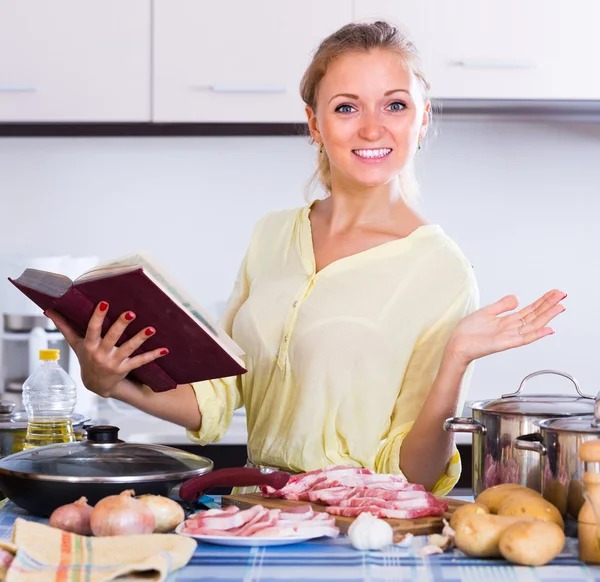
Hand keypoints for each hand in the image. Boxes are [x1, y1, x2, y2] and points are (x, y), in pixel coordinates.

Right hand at [44, 302, 168, 397]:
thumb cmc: (86, 358)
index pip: (92, 329)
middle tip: (131, 313)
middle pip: (112, 337)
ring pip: (129, 349)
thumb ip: (64, 326)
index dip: (98, 317)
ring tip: (152, 329)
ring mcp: (114, 362)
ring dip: (140, 339)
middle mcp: (101, 354)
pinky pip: (141, 361)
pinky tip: (165, 349)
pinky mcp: (126, 369)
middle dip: (121, 325)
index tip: (104, 303)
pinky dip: (153, 356)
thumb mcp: (74, 343)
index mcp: (89, 346)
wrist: (95, 384)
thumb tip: (49, 309)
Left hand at [445, 289, 566, 366]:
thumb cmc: (468, 332)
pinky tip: (548, 329)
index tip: (554, 293)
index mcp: (507, 321)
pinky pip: (524, 338)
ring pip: (533, 325)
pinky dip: (536, 334)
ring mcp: (509, 336)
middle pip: (534, 315)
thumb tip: (517, 298)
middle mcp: (511, 328)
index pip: (529, 310)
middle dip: (548, 305)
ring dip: (547, 317)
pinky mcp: (505, 343)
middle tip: (562, 295)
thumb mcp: (486, 312)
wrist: (457, 344)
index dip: (542, 301)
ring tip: (560, 307)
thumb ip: (502, 306)